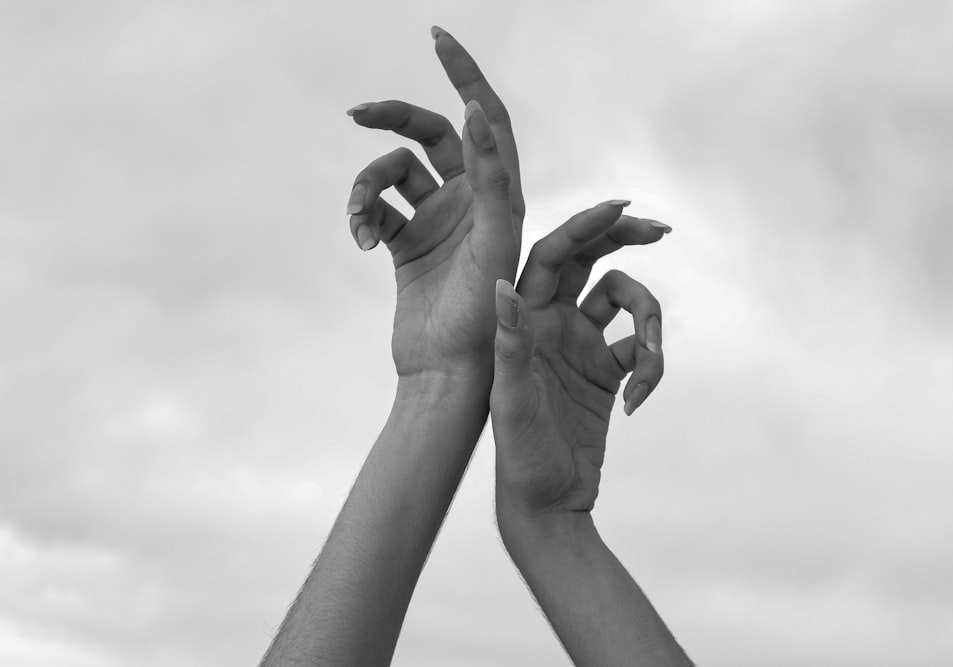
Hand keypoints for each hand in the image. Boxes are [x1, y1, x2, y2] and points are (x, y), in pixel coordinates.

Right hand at [346, 27, 523, 378]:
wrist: (449, 374)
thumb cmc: (482, 317)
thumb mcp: (493, 243)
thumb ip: (488, 179)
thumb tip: (476, 111)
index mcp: (500, 195)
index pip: (488, 120)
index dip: (467, 75)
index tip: (438, 36)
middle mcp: (471, 202)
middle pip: (432, 135)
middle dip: (395, 119)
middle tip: (358, 114)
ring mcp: (437, 222)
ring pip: (393, 173)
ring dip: (366, 186)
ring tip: (361, 220)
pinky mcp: (407, 245)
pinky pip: (376, 209)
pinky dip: (360, 215)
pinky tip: (359, 240)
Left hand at [490, 201, 669, 518]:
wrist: (543, 504)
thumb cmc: (517, 455)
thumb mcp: (511, 401)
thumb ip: (510, 345)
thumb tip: (501, 286)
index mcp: (524, 320)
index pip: (552, 256)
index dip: (583, 227)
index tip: (622, 207)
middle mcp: (551, 323)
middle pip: (591, 261)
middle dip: (625, 239)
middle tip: (661, 229)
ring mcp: (581, 345)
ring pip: (626, 303)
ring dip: (649, 324)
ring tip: (647, 369)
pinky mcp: (605, 373)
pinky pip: (640, 349)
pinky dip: (652, 367)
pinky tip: (636, 403)